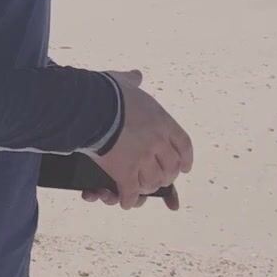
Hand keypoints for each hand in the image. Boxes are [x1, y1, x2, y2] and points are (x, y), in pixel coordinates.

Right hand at [85, 70, 190, 210]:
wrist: (91, 107)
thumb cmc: (107, 92)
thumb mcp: (123, 82)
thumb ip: (132, 81)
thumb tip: (136, 75)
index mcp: (162, 122)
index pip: (184, 144)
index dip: (186, 158)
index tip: (185, 167)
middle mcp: (157, 142)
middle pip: (171, 166)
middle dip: (167, 176)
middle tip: (162, 180)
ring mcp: (142, 158)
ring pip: (153, 180)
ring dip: (148, 187)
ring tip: (142, 188)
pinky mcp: (124, 170)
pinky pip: (130, 190)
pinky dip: (128, 198)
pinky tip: (124, 201)